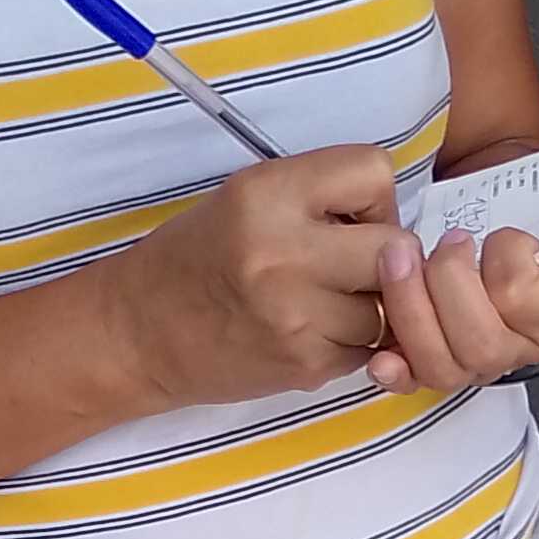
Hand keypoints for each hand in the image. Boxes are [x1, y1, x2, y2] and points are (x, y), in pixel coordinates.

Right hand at [98, 147, 411, 411]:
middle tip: (352, 265)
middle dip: (387, 257)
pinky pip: (370, 348)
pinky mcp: (305, 364)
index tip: (348, 217)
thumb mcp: (248, 198)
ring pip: (390, 307)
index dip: (373, 198)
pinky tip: (310, 332)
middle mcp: (283, 252)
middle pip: (397, 248)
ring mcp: (297, 315)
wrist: (140, 333)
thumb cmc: (198, 257)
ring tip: (323, 301)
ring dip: (371, 306)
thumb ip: (321, 197)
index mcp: (266, 194)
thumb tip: (398, 219)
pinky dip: (353, 342)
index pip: (374, 173)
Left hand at [365, 218, 538, 393]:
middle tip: (449, 242)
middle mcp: (527, 343)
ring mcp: (477, 360)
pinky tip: (382, 355)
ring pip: (447, 363)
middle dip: (458, 285)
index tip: (515, 240)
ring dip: (413, 306)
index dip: (531, 272)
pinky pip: (413, 382)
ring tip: (400, 257)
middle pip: (491, 343)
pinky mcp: (430, 362)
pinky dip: (396, 369)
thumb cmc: (516, 209)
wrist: (475, 209)